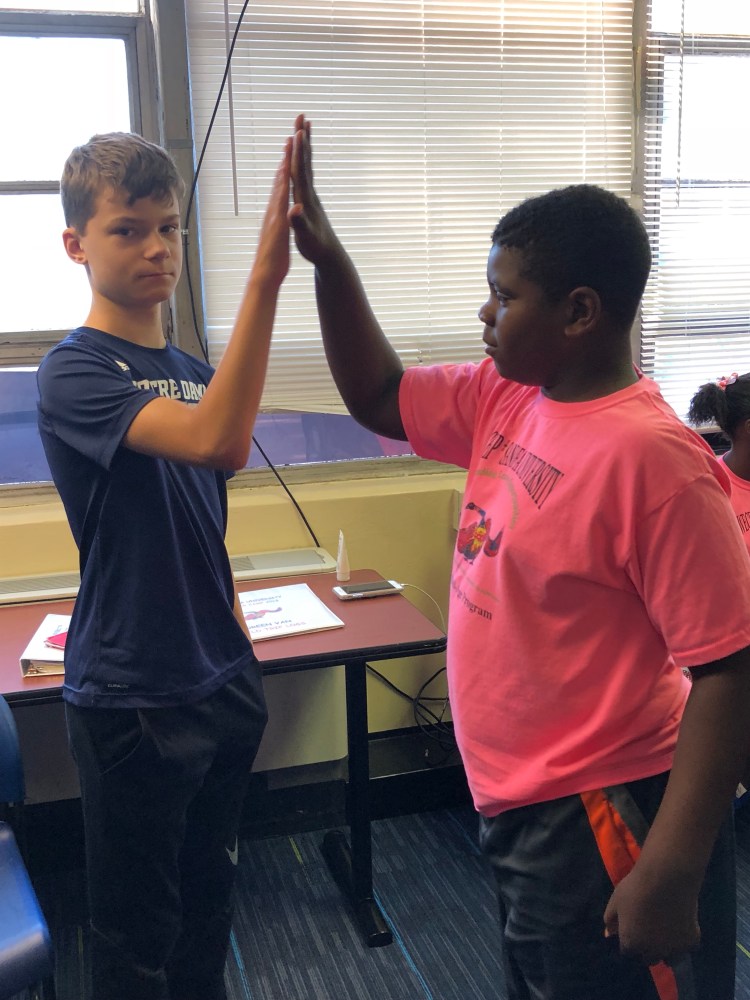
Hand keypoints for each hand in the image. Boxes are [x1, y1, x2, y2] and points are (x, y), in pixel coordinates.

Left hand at [251, 136, 291, 286]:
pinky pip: (278, 196)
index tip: (294, 140)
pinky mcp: (274, 221)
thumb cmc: (274, 261)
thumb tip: (289, 208)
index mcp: (278, 212)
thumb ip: (285, 221)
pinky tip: (283, 183)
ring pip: (278, 185)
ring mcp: (272, 215)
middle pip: (279, 177)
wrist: (263, 275)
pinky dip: (282, 184)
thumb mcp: (281, 241)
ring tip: (287, 152)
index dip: (289, 161)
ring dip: (283, 167)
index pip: (284, 181)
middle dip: (286, 156)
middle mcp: (273, 210)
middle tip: (291, 135)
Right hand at [289, 114, 340, 264]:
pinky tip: (300, 159)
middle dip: (303, 139)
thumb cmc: (315, 247)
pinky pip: (305, 175)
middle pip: (306, 161)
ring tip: (302, 129)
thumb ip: (299, 223)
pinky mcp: (310, 200)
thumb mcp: (305, 237)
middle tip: (302, 116)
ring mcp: (311, 195)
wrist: (329, 255)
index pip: (300, 171)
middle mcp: (310, 193)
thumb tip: (295, 210)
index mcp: (306, 198)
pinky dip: (302, 162)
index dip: (298, 152)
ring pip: (306, 165)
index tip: (297, 131)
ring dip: (303, 146)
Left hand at [603, 862, 699, 965]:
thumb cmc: (636, 887)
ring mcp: (673, 950)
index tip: (634, 928)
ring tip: (666, 932)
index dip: (630, 940)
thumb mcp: (616, 900)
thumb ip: (611, 920)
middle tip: (650, 929)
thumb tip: (608, 934)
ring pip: (668, 959)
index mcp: (631, 943)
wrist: (666, 878)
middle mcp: (651, 952)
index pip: (628, 951)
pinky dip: (683, 940)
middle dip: (647, 948)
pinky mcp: (691, 943)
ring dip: (665, 950)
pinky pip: (686, 947)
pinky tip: (681, 925)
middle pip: (648, 958)